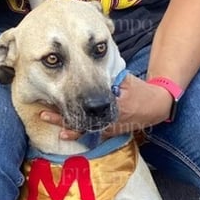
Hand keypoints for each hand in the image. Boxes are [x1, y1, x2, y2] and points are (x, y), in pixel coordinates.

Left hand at [40, 75, 173, 140]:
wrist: (156, 106)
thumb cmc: (139, 90)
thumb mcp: (126, 79)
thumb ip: (110, 76)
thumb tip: (91, 65)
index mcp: (114, 103)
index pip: (88, 103)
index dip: (72, 100)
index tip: (57, 96)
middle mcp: (110, 118)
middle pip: (82, 118)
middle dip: (62, 116)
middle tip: (44, 112)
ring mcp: (110, 127)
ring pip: (85, 128)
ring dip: (66, 126)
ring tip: (49, 121)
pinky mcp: (111, 132)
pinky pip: (93, 134)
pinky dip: (79, 134)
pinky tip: (65, 134)